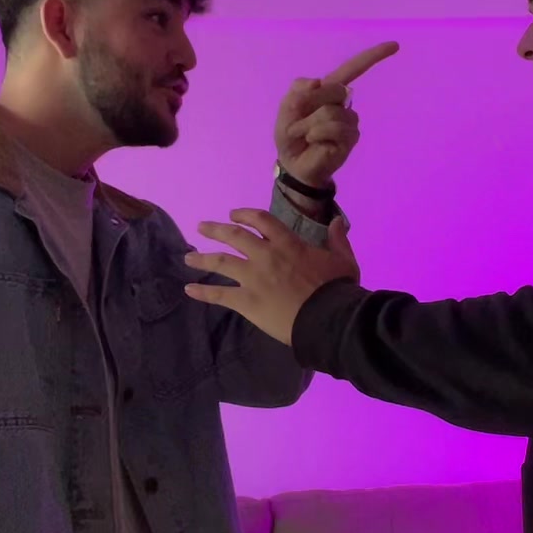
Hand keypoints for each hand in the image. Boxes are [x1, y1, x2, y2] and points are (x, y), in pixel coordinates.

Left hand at [185, 209, 359, 344]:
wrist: (327, 319)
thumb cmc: (337, 289)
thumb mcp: (343, 260)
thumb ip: (338, 240)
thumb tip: (337, 222)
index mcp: (288, 244)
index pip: (261, 220)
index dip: (244, 214)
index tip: (233, 214)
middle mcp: (265, 256)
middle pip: (233, 236)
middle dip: (215, 229)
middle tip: (201, 227)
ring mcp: (253, 278)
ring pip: (220, 261)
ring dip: (202, 258)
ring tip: (188, 257)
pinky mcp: (247, 301)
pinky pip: (219, 294)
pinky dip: (203, 291)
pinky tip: (189, 289)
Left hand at [274, 42, 397, 190]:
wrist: (293, 164)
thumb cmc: (291, 135)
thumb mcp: (286, 108)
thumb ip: (298, 90)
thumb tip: (317, 83)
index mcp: (328, 90)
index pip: (353, 69)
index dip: (372, 57)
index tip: (395, 45)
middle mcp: (343, 103)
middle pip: (334, 89)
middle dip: (310, 104)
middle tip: (297, 120)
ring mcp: (350, 121)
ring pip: (330, 112)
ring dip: (309, 124)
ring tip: (304, 135)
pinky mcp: (351, 138)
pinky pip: (334, 128)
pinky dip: (317, 133)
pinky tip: (313, 141)